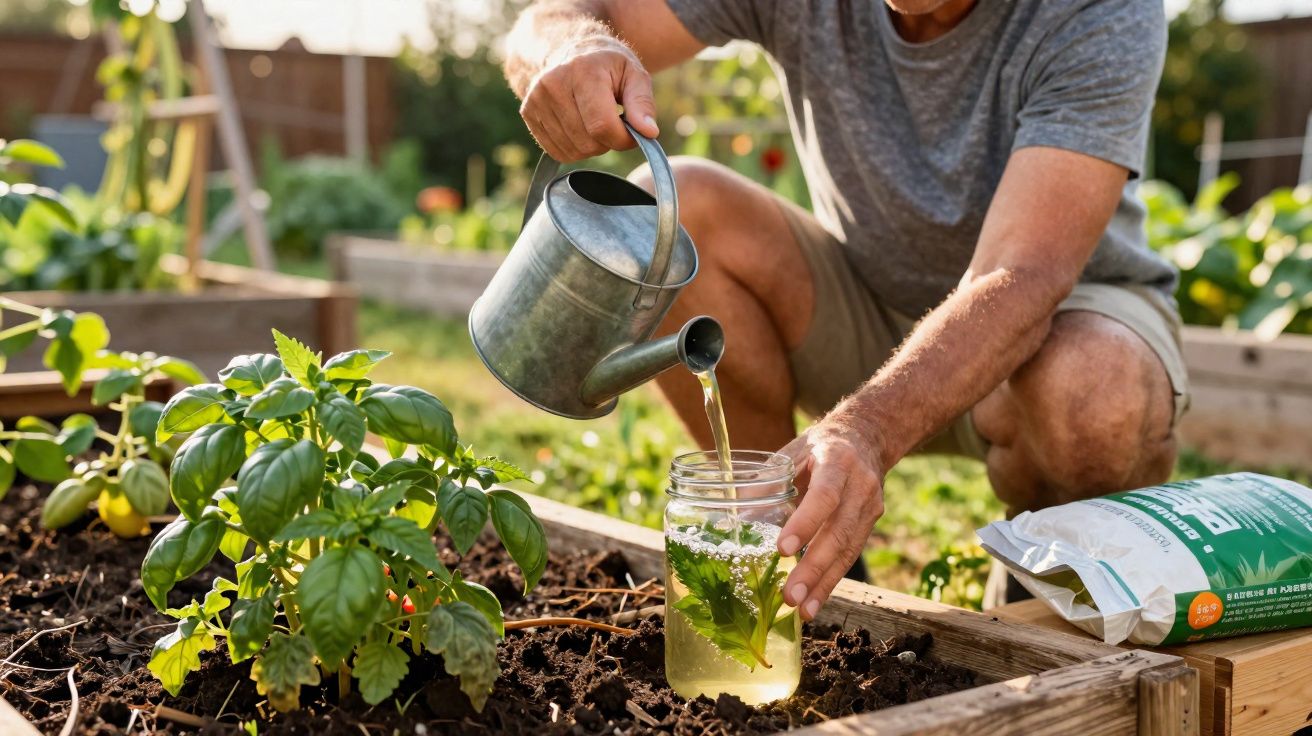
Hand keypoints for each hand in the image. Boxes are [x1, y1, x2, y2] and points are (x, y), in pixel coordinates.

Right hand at [519, 36, 659, 161]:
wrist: (568, 49)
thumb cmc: (606, 65)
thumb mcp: (634, 74)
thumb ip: (642, 103)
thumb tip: (649, 133)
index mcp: (583, 71)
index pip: (602, 126)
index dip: (622, 139)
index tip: (630, 133)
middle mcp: (554, 84)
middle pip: (587, 142)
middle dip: (607, 141)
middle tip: (611, 122)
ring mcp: (536, 99)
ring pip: (573, 151)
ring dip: (591, 146)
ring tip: (594, 121)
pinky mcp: (528, 113)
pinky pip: (557, 152)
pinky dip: (574, 148)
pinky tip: (579, 127)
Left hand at [777, 415, 885, 620]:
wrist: (866, 437)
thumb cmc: (819, 447)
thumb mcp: (792, 452)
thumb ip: (767, 483)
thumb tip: (736, 519)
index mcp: (837, 460)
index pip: (824, 496)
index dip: (805, 524)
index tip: (782, 550)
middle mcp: (860, 485)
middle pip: (838, 531)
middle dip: (813, 567)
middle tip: (790, 595)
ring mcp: (870, 506)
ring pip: (848, 550)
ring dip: (824, 583)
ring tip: (802, 609)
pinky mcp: (871, 524)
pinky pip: (851, 555)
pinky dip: (831, 580)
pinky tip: (814, 601)